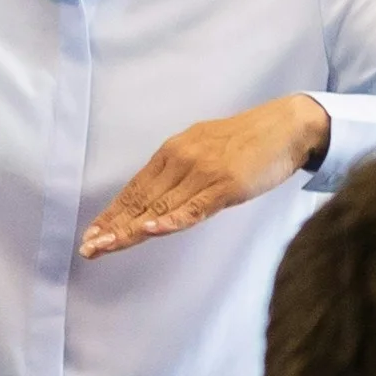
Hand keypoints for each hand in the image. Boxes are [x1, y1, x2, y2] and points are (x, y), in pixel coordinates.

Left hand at [81, 95, 328, 259]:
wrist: (287, 127)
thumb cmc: (251, 142)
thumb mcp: (208, 152)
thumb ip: (185, 173)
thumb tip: (167, 199)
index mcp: (173, 152)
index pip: (136, 189)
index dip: (113, 213)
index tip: (93, 234)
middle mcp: (181, 160)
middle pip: (141, 199)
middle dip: (113, 225)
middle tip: (88, 248)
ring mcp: (202, 172)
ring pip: (160, 207)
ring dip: (131, 229)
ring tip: (106, 246)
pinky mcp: (225, 185)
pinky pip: (193, 207)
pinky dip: (171, 220)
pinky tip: (151, 231)